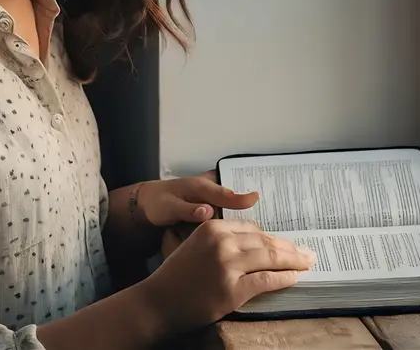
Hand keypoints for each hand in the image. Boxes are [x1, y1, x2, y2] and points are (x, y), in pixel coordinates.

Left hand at [135, 171, 257, 226]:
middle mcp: (210, 189)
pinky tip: (247, 233)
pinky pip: (228, 212)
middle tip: (270, 216)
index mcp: (201, 186)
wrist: (149, 203)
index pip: (225, 193)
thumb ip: (188, 210)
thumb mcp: (169, 207)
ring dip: (246, 214)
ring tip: (264, 229)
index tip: (256, 200)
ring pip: (234, 205)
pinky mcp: (212, 207)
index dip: (241, 199)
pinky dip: (237, 220)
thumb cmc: (158, 203)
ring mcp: (212, 198)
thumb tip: (207, 211)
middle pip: (236, 197)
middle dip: (251, 205)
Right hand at [140, 219, 315, 332]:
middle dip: (290, 248)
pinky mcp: (232, 289)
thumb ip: (223, 241)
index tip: (288, 243)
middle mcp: (221, 242)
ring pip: (270, 258)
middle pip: (265, 241)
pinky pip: (266, 280)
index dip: (274, 237)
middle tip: (307, 253)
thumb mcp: (197, 246)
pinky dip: (283, 278)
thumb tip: (258, 243)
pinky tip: (294, 277)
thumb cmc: (177, 276)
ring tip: (307, 262)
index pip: (253, 229)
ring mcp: (227, 265)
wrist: (157, 302)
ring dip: (293, 260)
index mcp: (213, 228)